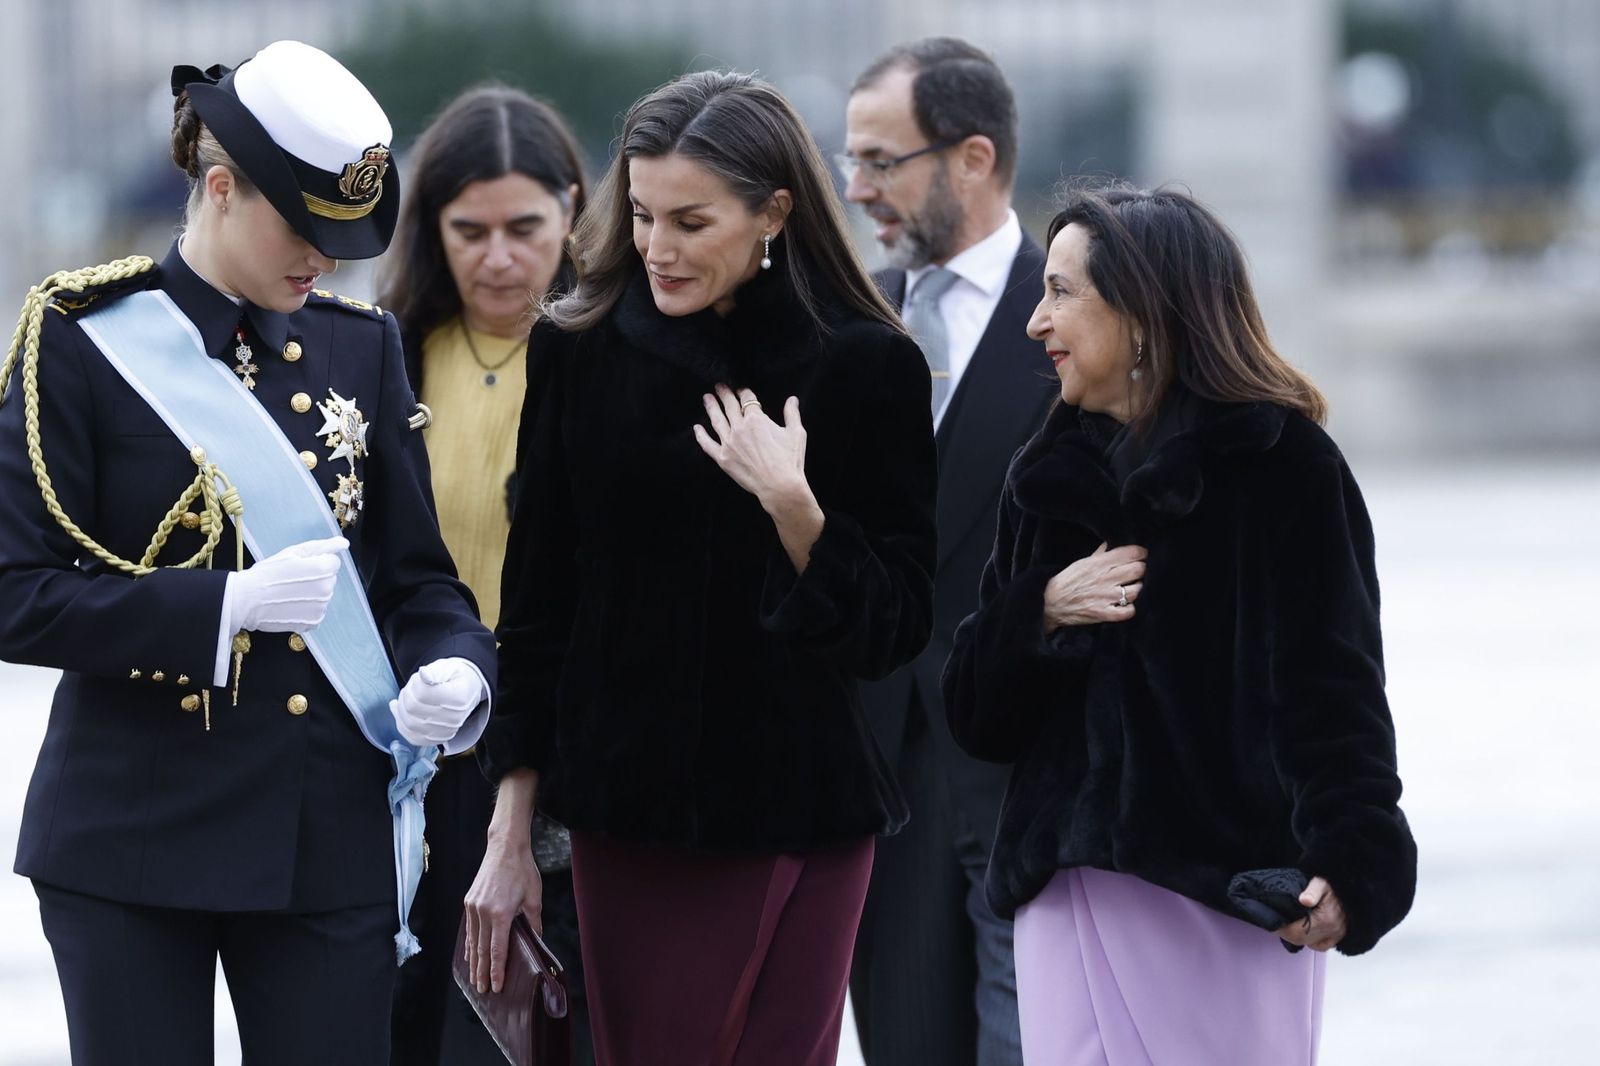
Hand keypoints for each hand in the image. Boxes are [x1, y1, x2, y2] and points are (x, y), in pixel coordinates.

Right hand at [229, 536, 346, 632]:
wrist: (247, 599)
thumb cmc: (268, 573)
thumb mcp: (293, 552)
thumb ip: (322, 547)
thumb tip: (344, 544)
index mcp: (323, 569)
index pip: (333, 562)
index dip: (316, 562)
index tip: (299, 567)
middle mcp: (326, 589)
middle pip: (329, 579)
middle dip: (316, 578)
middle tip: (292, 580)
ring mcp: (321, 607)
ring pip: (324, 595)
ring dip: (312, 594)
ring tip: (289, 593)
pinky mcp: (313, 622)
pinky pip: (317, 611)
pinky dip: (307, 608)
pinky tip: (291, 604)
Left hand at [389, 657, 485, 746]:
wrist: (466, 691)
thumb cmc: (455, 678)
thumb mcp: (448, 667)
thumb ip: (434, 670)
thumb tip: (423, 674)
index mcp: (459, 697)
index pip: (424, 693)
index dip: (414, 683)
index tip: (418, 677)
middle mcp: (455, 718)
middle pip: (414, 709)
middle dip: (406, 694)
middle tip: (411, 686)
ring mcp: (446, 731)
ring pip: (410, 724)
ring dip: (401, 708)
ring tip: (406, 697)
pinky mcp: (437, 739)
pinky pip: (413, 737)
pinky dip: (402, 724)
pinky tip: (400, 712)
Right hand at [464, 835, 543, 993]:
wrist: (505, 848)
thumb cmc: (523, 870)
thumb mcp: (534, 897)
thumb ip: (534, 922)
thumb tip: (536, 940)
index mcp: (501, 913)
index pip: (497, 950)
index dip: (496, 970)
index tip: (495, 986)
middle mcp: (483, 912)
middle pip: (482, 950)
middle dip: (482, 972)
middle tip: (482, 990)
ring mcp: (473, 907)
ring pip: (473, 941)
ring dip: (474, 962)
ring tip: (475, 979)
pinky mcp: (469, 901)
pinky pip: (469, 929)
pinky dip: (470, 944)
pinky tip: (471, 955)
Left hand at [693, 385, 808, 509]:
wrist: (780, 486)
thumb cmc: (790, 460)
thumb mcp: (796, 433)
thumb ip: (792, 414)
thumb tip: (792, 399)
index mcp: (756, 419)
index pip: (746, 399)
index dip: (743, 391)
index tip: (741, 389)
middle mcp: (739, 428)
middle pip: (728, 406)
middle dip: (724, 394)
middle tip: (719, 386)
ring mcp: (728, 443)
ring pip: (716, 420)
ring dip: (711, 407)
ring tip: (707, 398)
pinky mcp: (722, 458)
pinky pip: (707, 444)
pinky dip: (701, 435)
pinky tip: (697, 428)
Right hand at [1041, 543, 1147, 632]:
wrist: (1050, 603)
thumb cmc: (1067, 581)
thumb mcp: (1082, 562)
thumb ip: (1100, 554)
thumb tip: (1112, 544)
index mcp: (1099, 563)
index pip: (1132, 553)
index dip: (1141, 553)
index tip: (1141, 555)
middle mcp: (1105, 578)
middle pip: (1139, 570)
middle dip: (1141, 569)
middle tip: (1137, 572)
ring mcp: (1106, 597)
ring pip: (1137, 590)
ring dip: (1136, 589)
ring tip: (1130, 588)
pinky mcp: (1105, 613)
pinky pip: (1129, 611)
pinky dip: (1130, 608)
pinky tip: (1124, 605)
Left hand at [1275, 876, 1347, 951]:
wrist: (1350, 888)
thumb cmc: (1333, 885)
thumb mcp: (1320, 882)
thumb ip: (1312, 891)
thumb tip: (1305, 900)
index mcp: (1326, 919)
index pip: (1297, 932)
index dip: (1283, 929)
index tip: (1274, 922)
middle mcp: (1332, 930)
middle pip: (1302, 939)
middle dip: (1286, 933)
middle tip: (1277, 924)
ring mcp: (1337, 935)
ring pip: (1310, 943)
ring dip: (1296, 937)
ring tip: (1287, 926)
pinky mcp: (1339, 936)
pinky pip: (1321, 946)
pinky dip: (1310, 942)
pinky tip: (1303, 932)